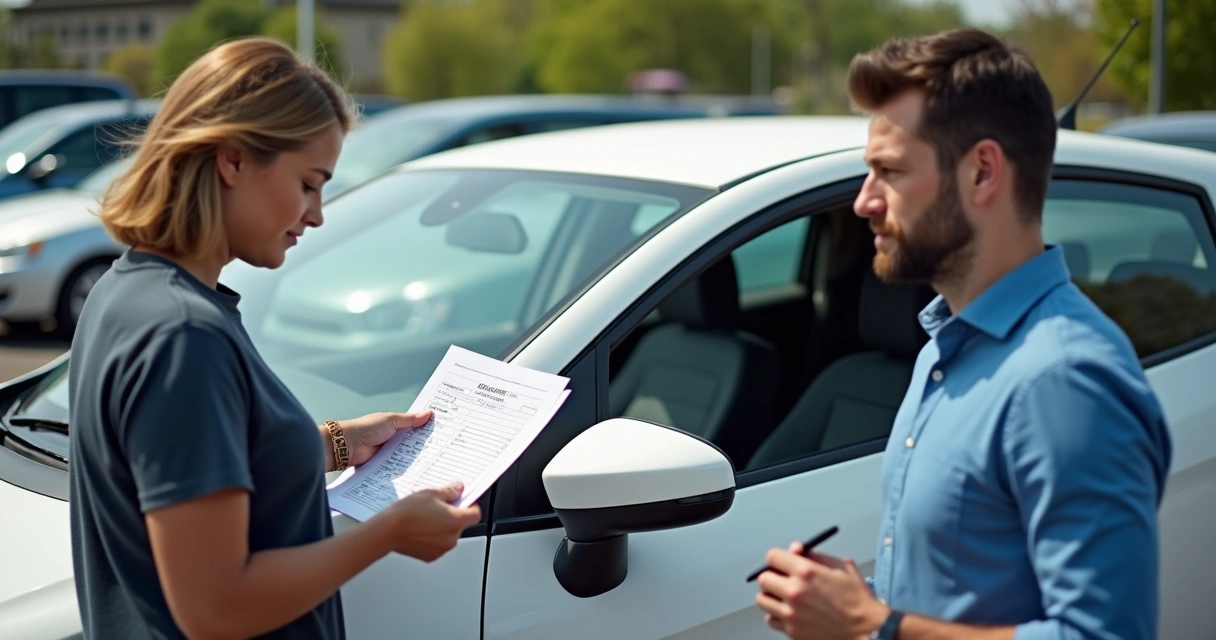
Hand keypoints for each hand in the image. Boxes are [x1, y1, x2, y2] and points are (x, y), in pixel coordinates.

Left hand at [329, 410, 433, 467]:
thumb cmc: (365, 428)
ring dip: (418, 457)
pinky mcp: (387, 465)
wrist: (347, 446)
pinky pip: (400, 466)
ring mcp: (391, 452)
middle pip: (415, 442)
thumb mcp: (391, 420)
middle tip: (444, 446)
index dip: (427, 427)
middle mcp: (395, 439)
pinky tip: (420, 469)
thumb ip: (410, 419)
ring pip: (409, 455)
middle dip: (426, 444)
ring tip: (436, 459)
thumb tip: (428, 413)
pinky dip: (408, 467)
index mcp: (396, 425)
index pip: (416, 426)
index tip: (443, 428)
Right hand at [377, 483, 481, 561]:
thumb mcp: (431, 494)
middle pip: (461, 525)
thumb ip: (449, 492)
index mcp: (456, 520)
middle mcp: (452, 537)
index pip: (475, 514)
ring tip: (426, 519)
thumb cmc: (407, 512)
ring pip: (449, 536)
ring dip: (443, 528)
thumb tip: (458, 489)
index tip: (463, 502)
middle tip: (438, 508)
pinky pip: (438, 545)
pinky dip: (433, 539)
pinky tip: (421, 530)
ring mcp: (442, 549)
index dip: (470, 507)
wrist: (387, 530)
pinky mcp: (431, 556)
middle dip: (453, 516)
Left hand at [755, 542, 888, 639]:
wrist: (867, 629)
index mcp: (806, 571)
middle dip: (772, 575)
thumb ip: (814, 555)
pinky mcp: (792, 632)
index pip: (772, 557)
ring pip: (762, 600)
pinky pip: (770, 619)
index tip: (781, 561)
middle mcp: (795, 592)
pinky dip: (776, 615)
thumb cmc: (857, 598)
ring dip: (771, 595)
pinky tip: (789, 612)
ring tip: (784, 596)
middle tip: (782, 578)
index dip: (777, 558)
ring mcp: (792, 614)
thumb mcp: (840, 566)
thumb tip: (796, 550)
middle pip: (763, 578)